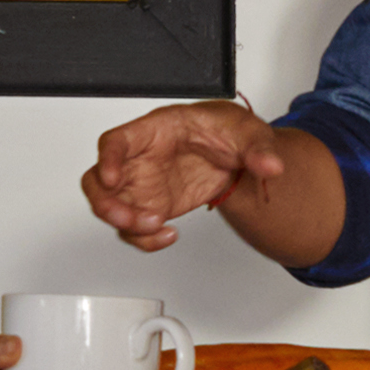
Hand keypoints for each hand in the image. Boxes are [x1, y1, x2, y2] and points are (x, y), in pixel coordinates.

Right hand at [83, 100, 285, 251]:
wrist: (235, 154)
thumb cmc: (227, 130)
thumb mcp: (248, 131)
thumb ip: (259, 148)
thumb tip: (270, 165)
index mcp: (155, 130)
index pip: (117, 140)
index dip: (108, 159)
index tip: (111, 178)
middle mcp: (140, 158)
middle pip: (99, 180)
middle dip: (106, 203)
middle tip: (128, 219)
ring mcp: (143, 185)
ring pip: (111, 207)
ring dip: (125, 225)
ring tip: (156, 229)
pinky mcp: (152, 206)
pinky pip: (133, 228)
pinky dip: (144, 239)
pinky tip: (168, 236)